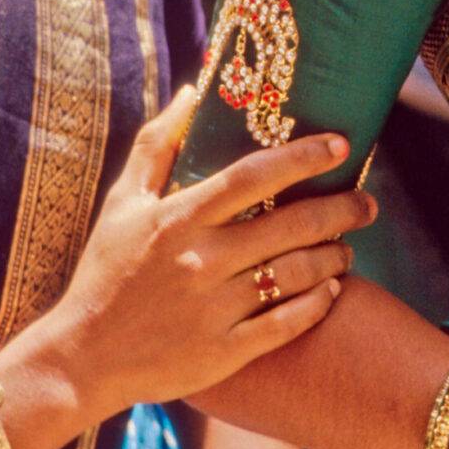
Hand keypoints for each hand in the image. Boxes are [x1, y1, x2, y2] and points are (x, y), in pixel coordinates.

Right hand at [46, 86, 375, 422]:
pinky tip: (332, 290)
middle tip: (367, 204)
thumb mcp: (122, 203)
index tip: (342, 144)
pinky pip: (287, 323)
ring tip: (348, 247)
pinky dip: (318, 303)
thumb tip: (193, 90)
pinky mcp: (222, 354)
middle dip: (341, 210)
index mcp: (179, 219)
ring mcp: (213, 309)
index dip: (304, 156)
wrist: (82, 358)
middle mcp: (200, 260)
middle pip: (291, 225)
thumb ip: (157, 144)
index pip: (254, 176)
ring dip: (335, 257)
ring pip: (297, 273)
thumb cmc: (106, 272)